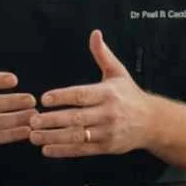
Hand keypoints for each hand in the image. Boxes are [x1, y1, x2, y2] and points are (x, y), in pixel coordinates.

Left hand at [29, 29, 153, 157]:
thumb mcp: (118, 72)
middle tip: (33, 119)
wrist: (153, 123)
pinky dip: (64, 151)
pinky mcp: (106, 147)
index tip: (44, 98)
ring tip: (34, 136)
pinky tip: (47, 150)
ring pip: (77, 136)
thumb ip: (102, 54)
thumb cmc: (130, 95)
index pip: (81, 95)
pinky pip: (82, 150)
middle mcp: (107, 114)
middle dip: (53, 119)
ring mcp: (107, 132)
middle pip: (76, 117)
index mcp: (107, 93)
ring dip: (54, 137)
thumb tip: (95, 33)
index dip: (62, 96)